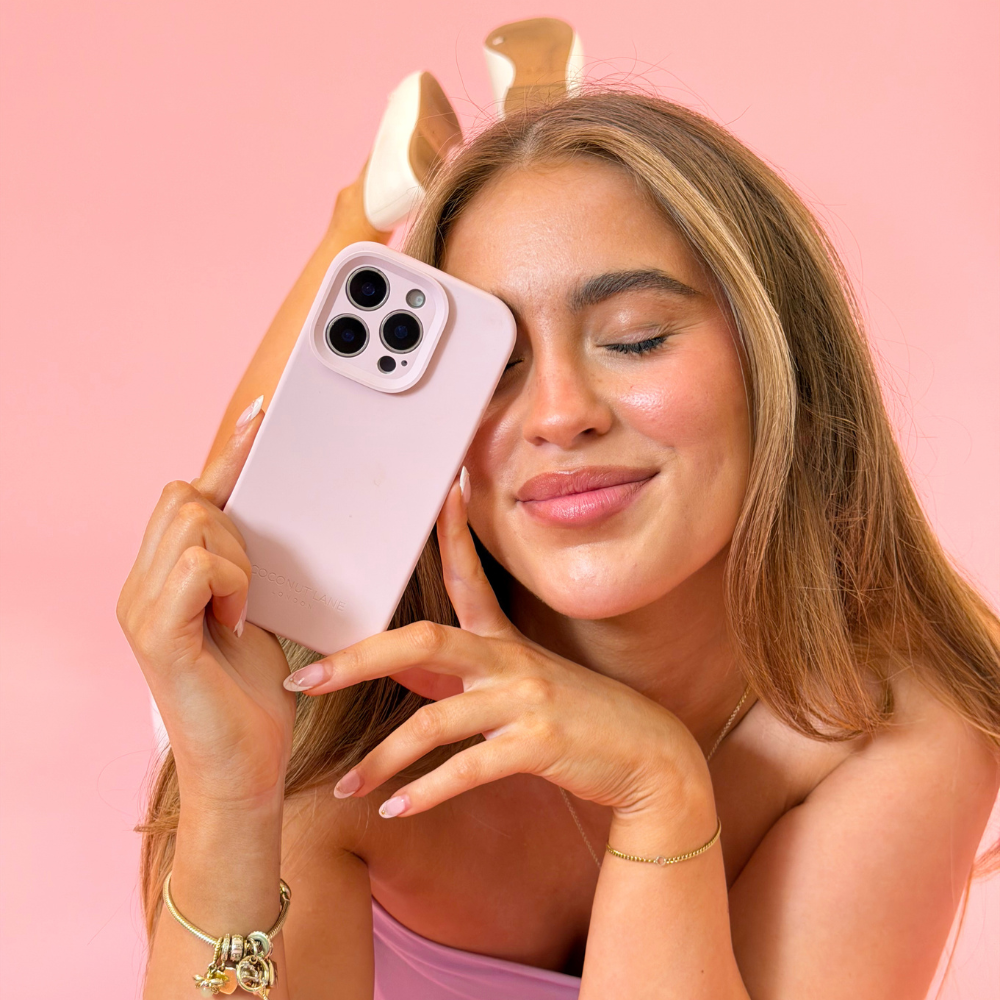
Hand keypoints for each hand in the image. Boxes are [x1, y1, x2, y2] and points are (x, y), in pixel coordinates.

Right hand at [117, 399, 294, 807]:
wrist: (243, 767)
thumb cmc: (253, 693)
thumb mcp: (252, 611)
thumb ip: (243, 563)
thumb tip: (269, 511)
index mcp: (160, 578)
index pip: (186, 495)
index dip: (226, 455)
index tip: (262, 419)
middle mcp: (138, 586)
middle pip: (185, 496)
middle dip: (234, 519)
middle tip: (252, 578)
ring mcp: (139, 607)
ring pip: (194, 521)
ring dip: (238, 556)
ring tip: (244, 607)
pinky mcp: (155, 633)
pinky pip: (198, 565)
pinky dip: (231, 583)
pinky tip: (238, 619)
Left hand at [284, 474, 711, 818]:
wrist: (647, 754)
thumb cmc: (577, 716)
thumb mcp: (521, 683)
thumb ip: (459, 673)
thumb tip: (394, 665)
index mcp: (504, 639)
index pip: (469, 575)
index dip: (452, 531)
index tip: (439, 489)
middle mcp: (510, 660)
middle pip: (422, 641)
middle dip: (358, 659)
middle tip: (305, 682)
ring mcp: (525, 700)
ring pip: (434, 721)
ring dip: (382, 759)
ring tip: (344, 789)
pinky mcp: (539, 743)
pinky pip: (469, 768)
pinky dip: (427, 792)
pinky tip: (395, 810)